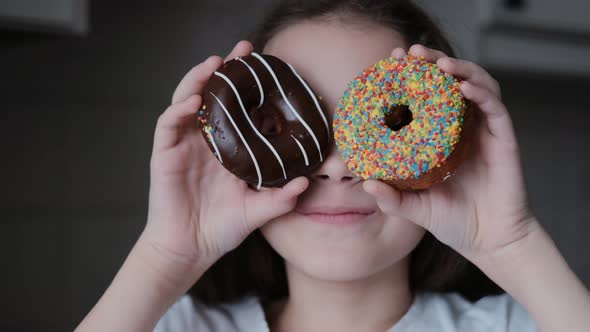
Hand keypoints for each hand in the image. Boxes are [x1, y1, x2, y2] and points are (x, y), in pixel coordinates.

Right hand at [141, 41, 307, 288]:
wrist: (190, 249)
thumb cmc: (221, 229)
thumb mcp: (257, 211)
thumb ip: (280, 198)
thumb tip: (306, 183)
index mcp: (228, 148)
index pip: (238, 109)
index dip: (250, 88)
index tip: (268, 68)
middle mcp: (206, 141)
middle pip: (213, 96)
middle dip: (226, 71)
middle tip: (244, 50)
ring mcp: (183, 145)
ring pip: (187, 100)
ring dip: (199, 79)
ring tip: (216, 64)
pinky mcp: (164, 154)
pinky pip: (168, 124)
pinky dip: (179, 109)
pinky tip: (193, 100)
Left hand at [363, 44, 538, 260]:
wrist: (489, 241)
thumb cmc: (452, 221)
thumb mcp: (415, 208)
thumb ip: (392, 198)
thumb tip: (367, 183)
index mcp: (440, 137)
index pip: (426, 97)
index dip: (411, 76)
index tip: (391, 62)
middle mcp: (463, 127)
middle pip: (451, 82)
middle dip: (432, 62)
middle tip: (411, 53)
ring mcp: (485, 131)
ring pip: (477, 85)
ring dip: (460, 69)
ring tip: (439, 64)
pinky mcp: (505, 139)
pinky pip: (495, 108)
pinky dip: (482, 93)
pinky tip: (464, 87)